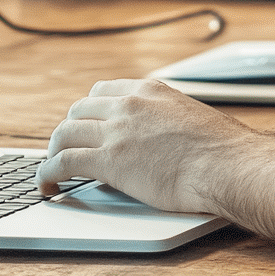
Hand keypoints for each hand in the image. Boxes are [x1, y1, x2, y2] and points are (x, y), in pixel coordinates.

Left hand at [37, 76, 242, 214]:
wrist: (227, 166)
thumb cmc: (222, 150)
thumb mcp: (193, 117)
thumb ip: (170, 120)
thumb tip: (168, 135)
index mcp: (149, 90)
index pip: (102, 91)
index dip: (89, 112)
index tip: (87, 125)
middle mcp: (128, 105)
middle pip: (78, 110)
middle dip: (71, 130)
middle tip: (70, 149)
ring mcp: (116, 131)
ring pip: (64, 134)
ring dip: (54, 151)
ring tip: (53, 169)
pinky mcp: (109, 161)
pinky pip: (63, 163)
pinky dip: (48, 173)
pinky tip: (47, 185)